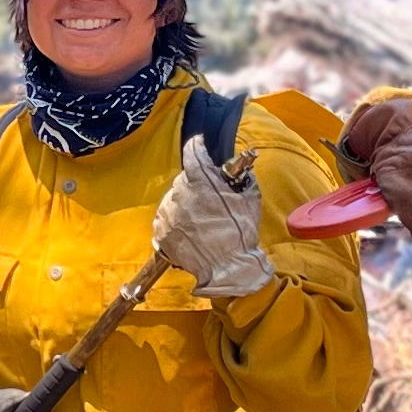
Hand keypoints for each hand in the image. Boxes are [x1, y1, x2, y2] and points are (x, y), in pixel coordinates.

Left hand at [153, 135, 272, 299]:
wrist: (228, 268)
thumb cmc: (241, 233)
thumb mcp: (250, 199)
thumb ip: (242, 179)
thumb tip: (239, 170)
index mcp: (202, 183)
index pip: (193, 153)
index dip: (197, 146)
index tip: (198, 144)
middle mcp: (180, 195)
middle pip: (184, 179)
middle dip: (196, 184)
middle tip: (210, 197)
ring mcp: (168, 215)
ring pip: (173, 199)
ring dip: (184, 204)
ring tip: (201, 219)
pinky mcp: (162, 233)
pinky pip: (166, 219)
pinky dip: (175, 221)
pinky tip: (191, 230)